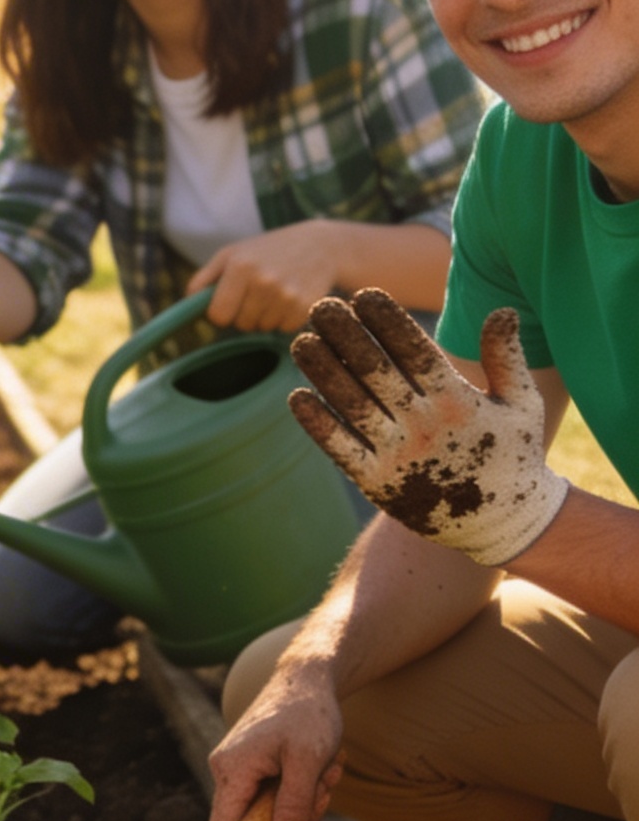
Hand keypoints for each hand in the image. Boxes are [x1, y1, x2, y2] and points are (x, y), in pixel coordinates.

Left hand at [186, 220, 350, 333]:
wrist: (321, 245)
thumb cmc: (266, 251)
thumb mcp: (231, 254)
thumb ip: (204, 279)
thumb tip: (187, 302)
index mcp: (239, 266)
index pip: (218, 315)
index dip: (221, 313)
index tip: (230, 302)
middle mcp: (263, 280)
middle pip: (241, 325)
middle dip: (246, 314)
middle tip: (259, 291)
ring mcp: (287, 294)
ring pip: (263, 328)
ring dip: (267, 316)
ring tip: (277, 291)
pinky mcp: (306, 306)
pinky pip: (284, 330)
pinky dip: (286, 319)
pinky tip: (293, 297)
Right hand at [208, 674, 345, 820]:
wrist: (305, 678)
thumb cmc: (307, 714)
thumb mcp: (308, 760)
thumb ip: (295, 802)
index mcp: (232, 769)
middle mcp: (227, 769)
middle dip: (295, 815)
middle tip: (324, 791)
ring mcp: (239, 767)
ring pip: (269, 809)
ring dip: (304, 799)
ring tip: (326, 771)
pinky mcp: (253, 764)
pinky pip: (275, 793)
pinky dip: (301, 787)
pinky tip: (318, 766)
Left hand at [290, 291, 567, 566]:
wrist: (505, 526)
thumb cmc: (513, 456)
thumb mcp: (522, 405)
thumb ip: (506, 358)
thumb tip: (502, 310)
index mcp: (459, 402)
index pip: (416, 353)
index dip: (388, 322)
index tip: (362, 294)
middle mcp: (425, 426)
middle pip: (376, 372)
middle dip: (347, 336)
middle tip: (319, 305)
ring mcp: (399, 456)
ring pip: (352, 405)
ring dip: (324, 372)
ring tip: (300, 342)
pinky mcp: (377, 484)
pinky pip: (341, 449)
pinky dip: (318, 424)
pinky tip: (297, 397)